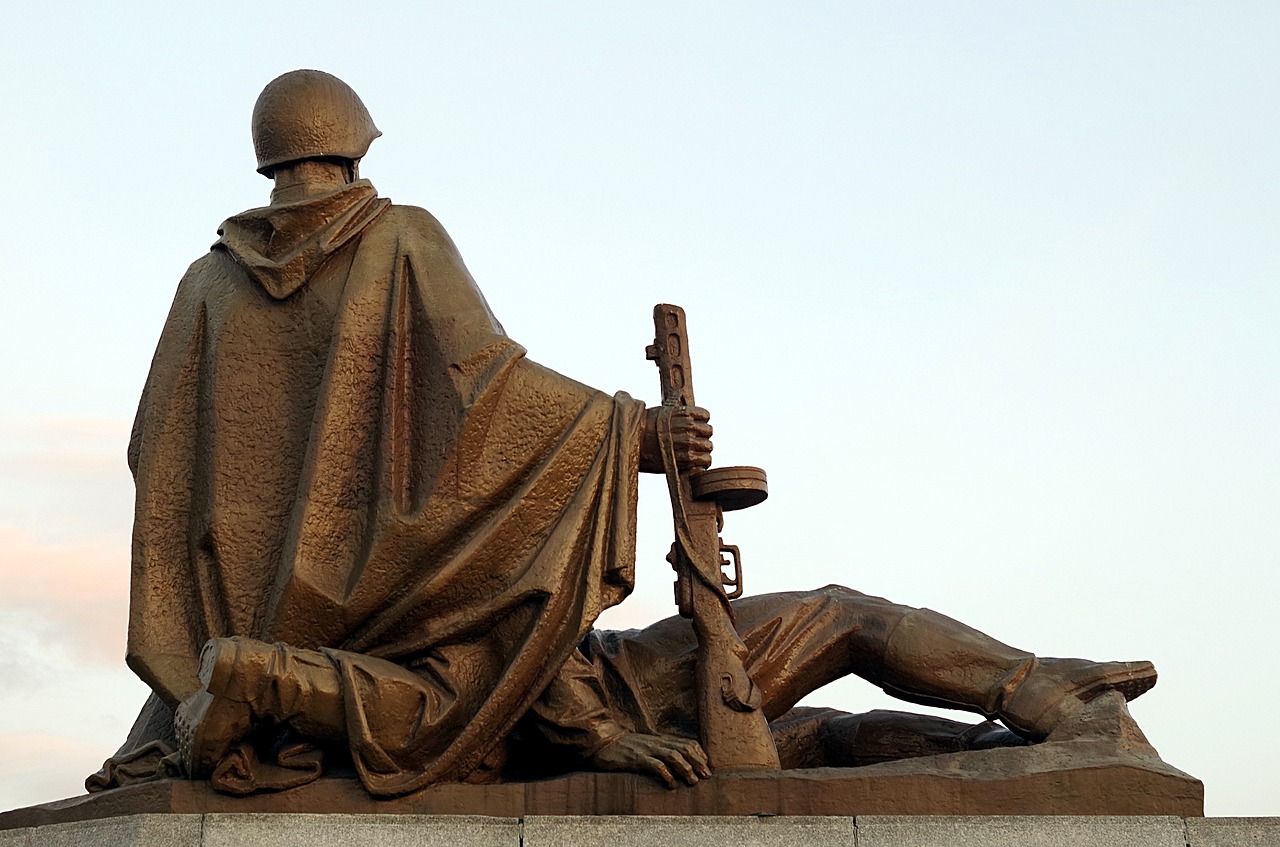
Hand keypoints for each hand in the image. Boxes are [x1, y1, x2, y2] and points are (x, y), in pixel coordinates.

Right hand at [590, 732, 711, 787]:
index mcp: (660, 739)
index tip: (707, 767)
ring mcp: (647, 749)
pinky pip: (655, 765)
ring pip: (673, 755)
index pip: (687, 742)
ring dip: (686, 769)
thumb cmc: (625, 746)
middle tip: (706, 776)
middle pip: (684, 748)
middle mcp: (656, 742)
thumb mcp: (646, 745)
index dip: (700, 754)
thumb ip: (660, 750)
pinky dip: (666, 775)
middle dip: (698, 762)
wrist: (602, 741)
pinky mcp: (636, 759)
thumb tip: (677, 762)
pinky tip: (671, 785)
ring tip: (692, 781)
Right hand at [640, 406, 712, 473]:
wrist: (631, 442)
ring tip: (695, 456)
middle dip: (702, 437)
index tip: (695, 429)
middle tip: (694, 444)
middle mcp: (688, 426)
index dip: (701, 422)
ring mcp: (688, 442)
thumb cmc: (643, 428)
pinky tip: (694, 465)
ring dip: (703, 451)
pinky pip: (704, 461)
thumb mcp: (661, 413)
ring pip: (709, 446)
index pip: (705, 415)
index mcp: (683, 413)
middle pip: (709, 431)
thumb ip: (678, 416)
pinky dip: (701, 464)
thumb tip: (688, 420)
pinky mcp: (685, 458)